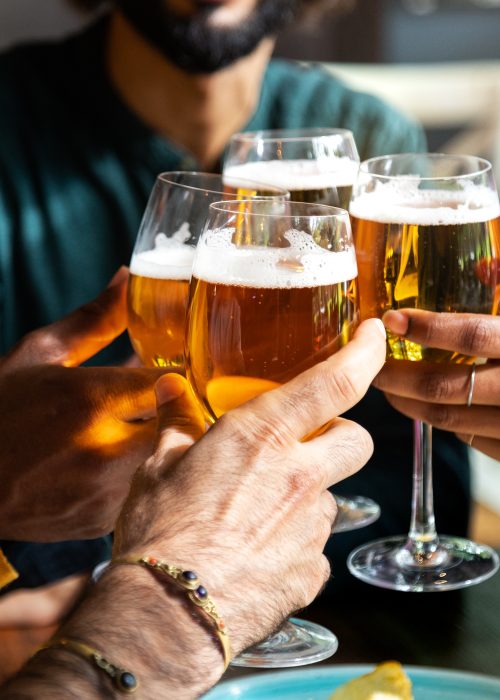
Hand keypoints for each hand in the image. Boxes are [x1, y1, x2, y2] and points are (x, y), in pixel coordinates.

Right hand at [0, 268, 164, 540]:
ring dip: (175, 440)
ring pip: (173, 460)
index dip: (186, 370)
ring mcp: (106, 492)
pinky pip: (150, 488)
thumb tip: (127, 276)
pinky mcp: (106, 520)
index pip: (174, 380)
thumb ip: (94, 319)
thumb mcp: (41, 354)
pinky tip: (132, 457)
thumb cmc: (0, 409)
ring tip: (156, 425)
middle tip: (184, 396)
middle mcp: (104, 449)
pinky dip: (152, 469)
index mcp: (90, 399)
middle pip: (186, 425)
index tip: (185, 364)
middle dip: (190, 408)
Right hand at [113, 318, 386, 659]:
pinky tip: (257, 553)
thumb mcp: (159, 465)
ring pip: (331, 496)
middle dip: (340, 435)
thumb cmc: (160, 533)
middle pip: (357, 440)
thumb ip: (176, 420)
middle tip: (305, 444)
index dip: (364, 352)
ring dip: (307, 495)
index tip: (374, 335)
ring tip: (257, 512)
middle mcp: (300, 475)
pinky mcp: (311, 571)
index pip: (336, 381)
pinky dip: (295, 543)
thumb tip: (169, 386)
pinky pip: (315, 548)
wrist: (167, 615)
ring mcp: (312, 527)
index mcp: (263, 436)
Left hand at [373, 309, 499, 458]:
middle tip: (372, 363)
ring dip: (410, 402)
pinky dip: (442, 419)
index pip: (473, 337)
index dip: (429, 328)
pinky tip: (427, 406)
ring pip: (448, 417)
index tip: (393, 320)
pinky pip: (469, 437)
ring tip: (388, 386)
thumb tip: (482, 267)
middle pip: (445, 385)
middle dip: (399, 375)